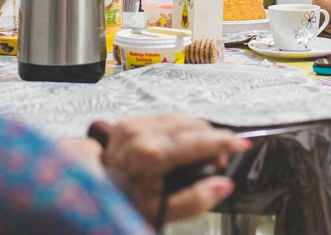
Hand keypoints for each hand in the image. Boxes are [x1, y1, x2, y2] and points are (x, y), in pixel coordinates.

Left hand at [97, 114, 250, 224]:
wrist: (87, 193)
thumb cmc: (123, 203)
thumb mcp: (161, 212)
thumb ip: (195, 201)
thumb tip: (224, 185)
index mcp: (150, 155)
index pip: (198, 140)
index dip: (225, 141)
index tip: (242, 144)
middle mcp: (141, 133)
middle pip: (193, 125)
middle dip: (212, 139)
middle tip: (217, 161)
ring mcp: (132, 125)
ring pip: (180, 118)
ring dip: (196, 133)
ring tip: (199, 155)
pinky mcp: (127, 122)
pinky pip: (164, 118)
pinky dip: (178, 130)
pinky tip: (178, 146)